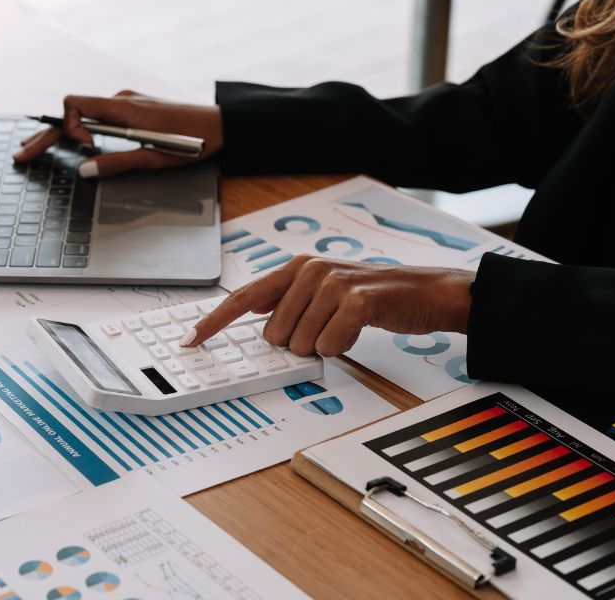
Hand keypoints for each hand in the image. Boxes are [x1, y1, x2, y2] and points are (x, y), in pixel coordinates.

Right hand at [13, 90, 223, 177]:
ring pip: (83, 114)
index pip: (75, 104)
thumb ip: (117, 163)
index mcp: (123, 109)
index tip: (85, 149)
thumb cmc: (193, 142)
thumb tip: (85, 170)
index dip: (69, 127)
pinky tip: (71, 141)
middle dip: (46, 134)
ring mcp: (126, 103)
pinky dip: (79, 128)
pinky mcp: (133, 109)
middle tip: (22, 154)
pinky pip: (98, 115)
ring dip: (61, 131)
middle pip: (72, 113)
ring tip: (36, 148)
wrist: (222, 125)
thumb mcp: (154, 159)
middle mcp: (121, 101)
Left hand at [182, 255, 474, 356]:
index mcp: (296, 267)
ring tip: (345, 326)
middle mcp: (309, 270)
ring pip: (299, 344)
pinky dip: (342, 347)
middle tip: (328, 327)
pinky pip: (328, 345)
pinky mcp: (355, 300)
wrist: (423, 293)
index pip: (243, 297)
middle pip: (274, 334)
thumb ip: (287, 298)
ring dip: (323, 345)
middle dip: (299, 342)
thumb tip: (252, 310)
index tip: (191, 339)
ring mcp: (332, 283)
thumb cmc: (373, 295)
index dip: (215, 321)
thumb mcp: (324, 290)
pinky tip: (357, 330)